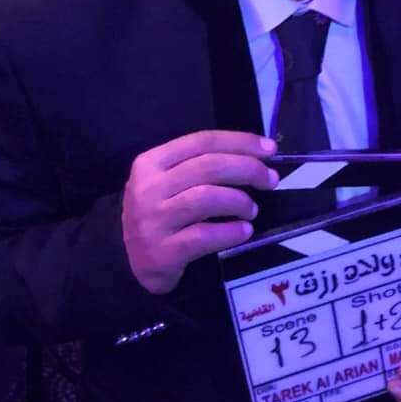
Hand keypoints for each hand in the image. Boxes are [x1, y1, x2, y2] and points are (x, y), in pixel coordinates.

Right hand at [122, 130, 277, 293]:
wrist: (130, 260)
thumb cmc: (159, 214)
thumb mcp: (167, 183)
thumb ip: (200, 166)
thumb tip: (256, 156)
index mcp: (151, 162)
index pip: (202, 141)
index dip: (240, 141)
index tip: (270, 148)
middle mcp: (149, 188)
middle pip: (208, 167)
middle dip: (248, 169)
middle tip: (270, 179)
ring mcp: (153, 220)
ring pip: (206, 198)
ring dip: (239, 201)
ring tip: (252, 210)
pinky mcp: (162, 251)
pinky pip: (204, 236)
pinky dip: (230, 232)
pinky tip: (244, 231)